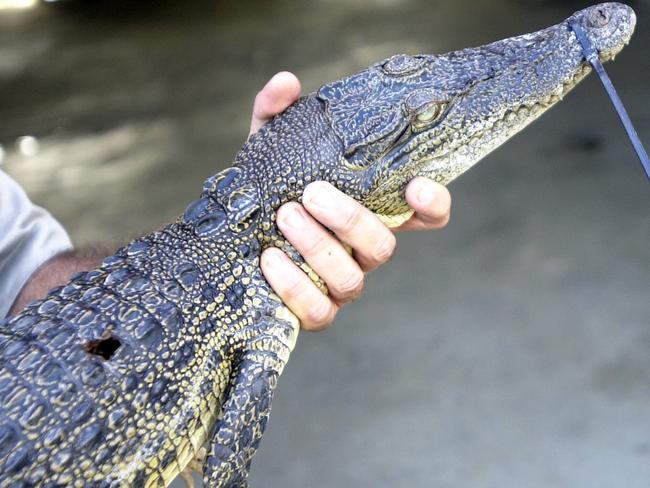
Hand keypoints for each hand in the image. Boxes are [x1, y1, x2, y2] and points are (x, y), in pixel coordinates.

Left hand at [250, 72, 451, 330]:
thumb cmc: (263, 189)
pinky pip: (318, 311)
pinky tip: (269, 259)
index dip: (433, 205)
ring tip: (285, 216)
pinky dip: (295, 287)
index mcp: (367, 212)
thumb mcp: (267, 148)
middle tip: (311, 193)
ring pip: (351, 278)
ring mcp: (340, 284)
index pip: (424, 216)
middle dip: (350, 219)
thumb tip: (286, 83)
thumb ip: (278, 114)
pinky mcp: (314, 312)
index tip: (417, 184)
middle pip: (383, 246)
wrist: (226, 232)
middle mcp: (362, 251)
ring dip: (319, 247)